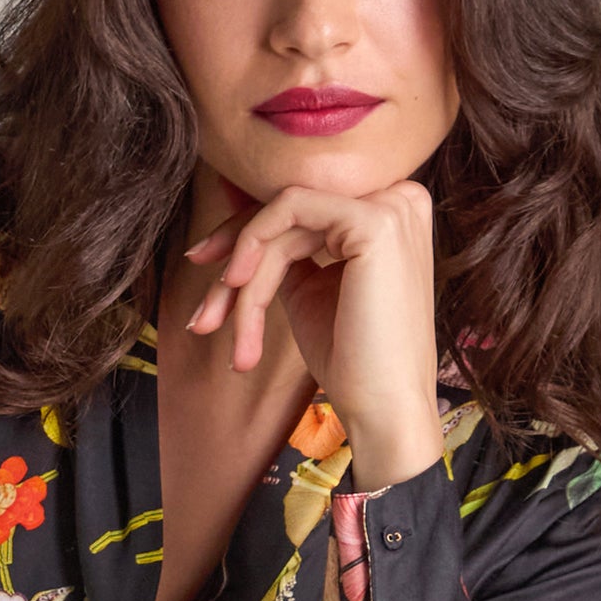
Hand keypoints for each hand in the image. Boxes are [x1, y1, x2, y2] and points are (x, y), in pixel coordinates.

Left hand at [183, 179, 440, 442]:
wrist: (383, 409)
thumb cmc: (349, 358)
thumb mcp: (306, 285)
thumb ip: (280, 243)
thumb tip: (231, 190)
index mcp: (390, 211)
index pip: (303, 206)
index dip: (245, 231)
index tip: (201, 261)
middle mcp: (400, 197)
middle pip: (290, 207)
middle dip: (232, 255)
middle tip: (201, 312)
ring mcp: (391, 205)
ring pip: (282, 215)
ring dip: (239, 273)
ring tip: (215, 325)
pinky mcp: (374, 221)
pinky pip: (289, 210)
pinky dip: (252, 245)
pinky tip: (237, 287)